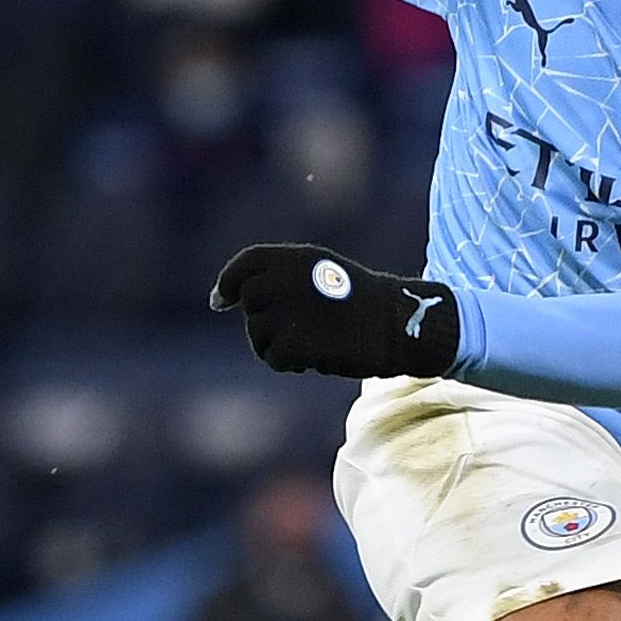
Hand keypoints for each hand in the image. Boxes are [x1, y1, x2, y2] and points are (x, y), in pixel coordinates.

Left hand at [210, 245, 461, 380]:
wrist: (400, 327)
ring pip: (258, 332)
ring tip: (310, 346)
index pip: (247, 264)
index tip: (220, 302)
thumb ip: (282, 280)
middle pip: (250, 302)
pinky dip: (288, 363)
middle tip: (289, 332)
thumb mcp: (325, 276)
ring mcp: (290, 311)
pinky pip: (272, 356)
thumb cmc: (365, 306)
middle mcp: (289, 279)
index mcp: (299, 258)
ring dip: (275, 344)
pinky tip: (312, 360)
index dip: (229, 282)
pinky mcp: (295, 342)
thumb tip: (227, 300)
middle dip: (262, 319)